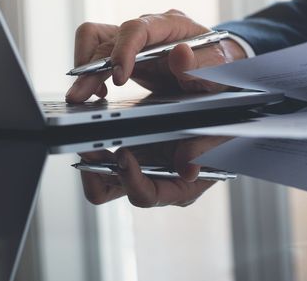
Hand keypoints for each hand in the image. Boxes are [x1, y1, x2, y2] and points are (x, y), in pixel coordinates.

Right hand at [65, 10, 246, 102]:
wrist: (216, 65)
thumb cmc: (219, 62)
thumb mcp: (218, 68)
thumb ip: (201, 64)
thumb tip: (180, 53)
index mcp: (171, 24)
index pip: (137, 28)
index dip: (123, 50)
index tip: (120, 77)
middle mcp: (148, 27)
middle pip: (107, 37)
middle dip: (91, 67)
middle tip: (81, 95)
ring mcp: (134, 40)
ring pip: (94, 41)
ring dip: (84, 68)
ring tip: (82, 95)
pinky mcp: (125, 53)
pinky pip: (96, 52)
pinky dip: (90, 71)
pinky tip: (99, 94)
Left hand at [79, 136, 229, 207]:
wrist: (220, 110)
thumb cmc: (222, 128)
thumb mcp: (218, 134)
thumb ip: (203, 151)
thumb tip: (187, 171)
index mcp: (178, 188)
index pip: (146, 195)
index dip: (131, 179)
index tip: (123, 154)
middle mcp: (154, 182)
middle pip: (113, 190)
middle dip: (95, 172)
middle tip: (88, 147)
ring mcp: (140, 167)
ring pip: (103, 175)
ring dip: (92, 155)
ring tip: (84, 132)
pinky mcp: (133, 150)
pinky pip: (105, 154)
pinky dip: (98, 138)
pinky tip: (94, 121)